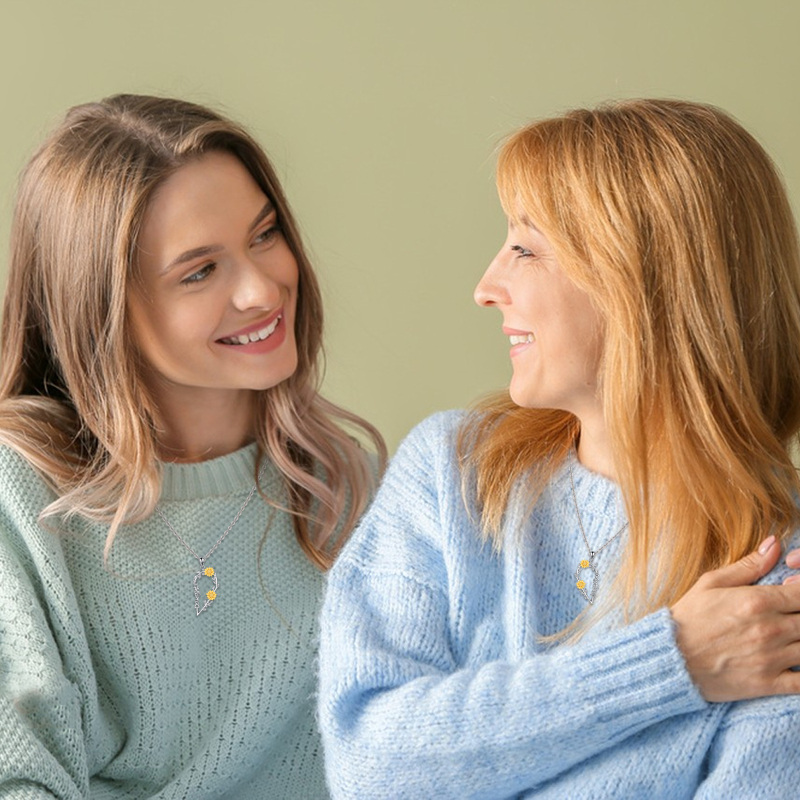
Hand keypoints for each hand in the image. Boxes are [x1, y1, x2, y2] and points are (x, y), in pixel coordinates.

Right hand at [670, 535, 799, 701]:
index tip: (793, 592)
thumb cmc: (689, 616)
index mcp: (757, 601)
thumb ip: (748, 565)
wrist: (670, 657)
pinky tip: (794, 661)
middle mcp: (770, 629)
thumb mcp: (711, 582)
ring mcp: (771, 658)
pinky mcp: (768, 683)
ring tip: (788, 635)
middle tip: (787, 614)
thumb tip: (775, 544)